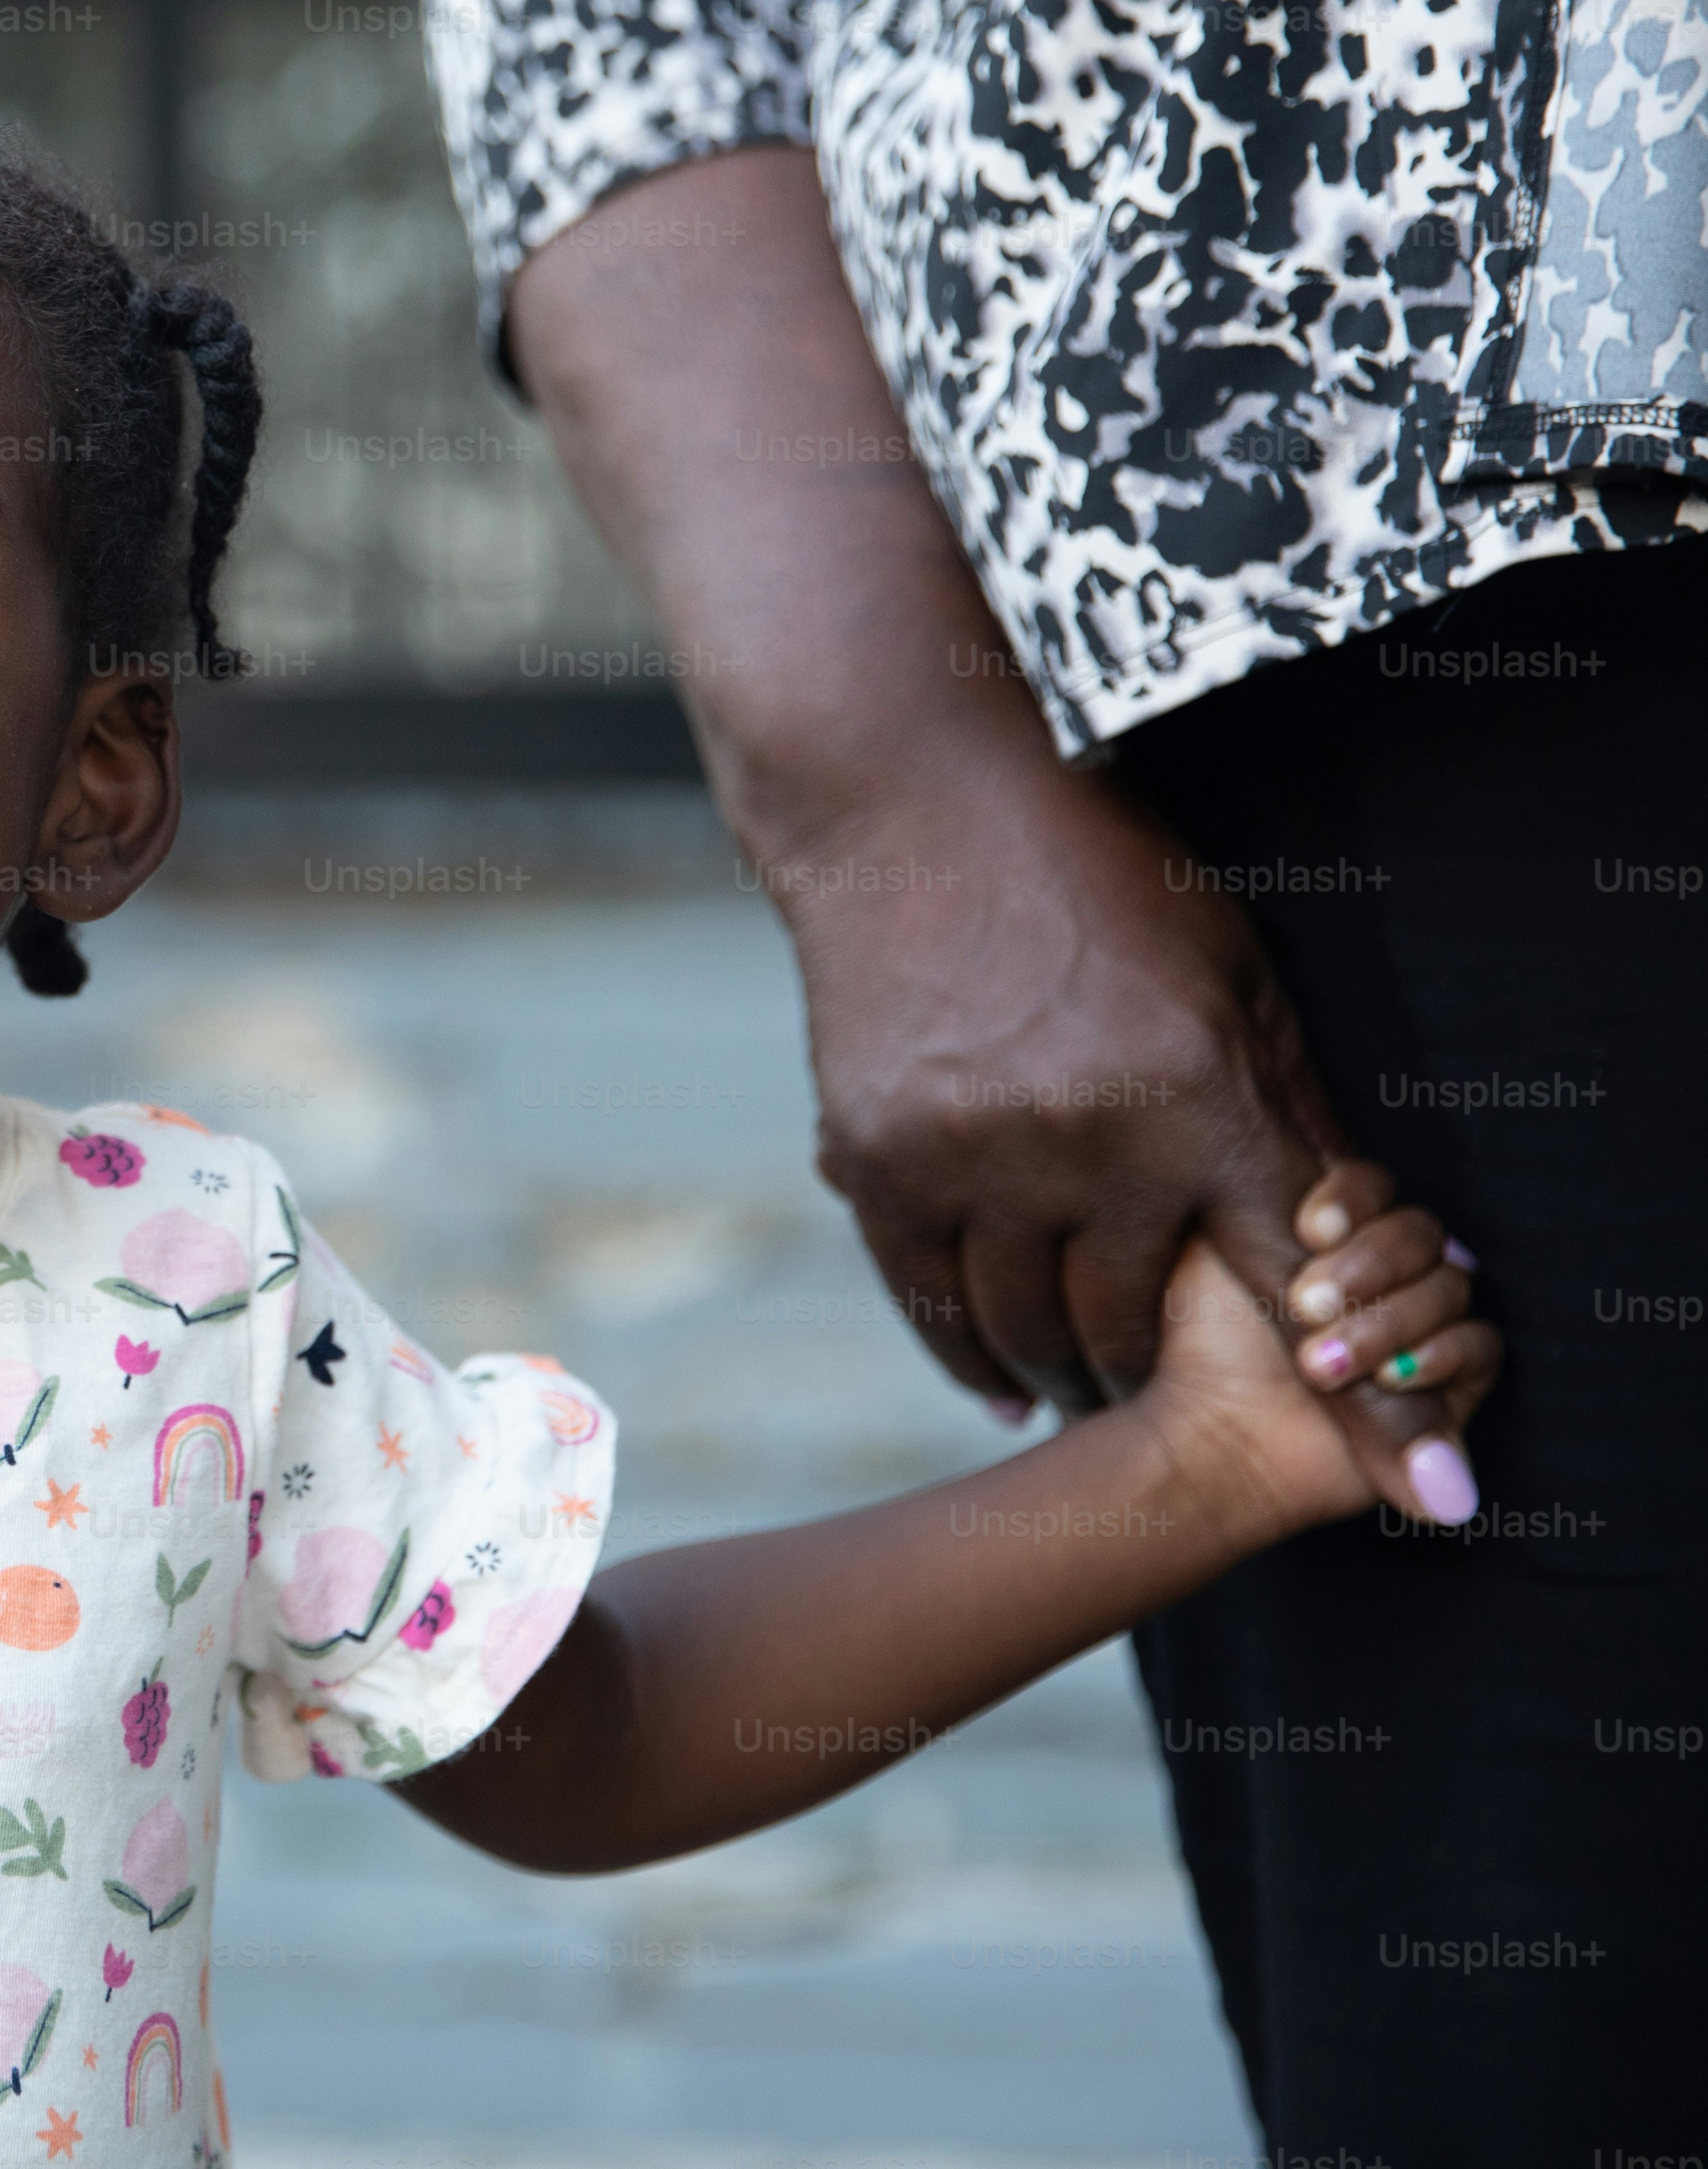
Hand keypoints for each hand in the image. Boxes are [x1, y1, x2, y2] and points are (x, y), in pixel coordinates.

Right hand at [767, 750, 1473, 1514]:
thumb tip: (1356, 1235)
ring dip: (1059, 1374)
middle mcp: (1090, 1145)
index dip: (1349, 1390)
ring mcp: (973, 1156)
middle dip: (1153, 1376)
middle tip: (1163, 1396)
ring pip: (1024, 1325)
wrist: (916, 806)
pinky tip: (996, 1384)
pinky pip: (925, 1295)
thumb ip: (1286, 1111)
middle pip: (1132, 1325)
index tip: (1398, 1473)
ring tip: (1079, 1390)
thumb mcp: (1234, 978)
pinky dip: (963, 1354)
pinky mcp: (881, 1157)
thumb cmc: (1100, 880)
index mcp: (1199, 1099)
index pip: (1289, 1281)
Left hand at [1142, 1208, 1496, 1538]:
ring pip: (1452, 1286)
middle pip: (1422, 1232)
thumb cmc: (1198, 1338)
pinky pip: (1482, 1346)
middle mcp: (1381, 1271)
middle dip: (1366, 1266)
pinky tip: (1386, 1378)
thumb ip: (1263, 1191)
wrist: (1207, 1432)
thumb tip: (1293, 1135)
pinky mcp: (1448, 1383)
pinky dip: (1437, 1355)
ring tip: (1318, 1363)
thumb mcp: (1216, 1246)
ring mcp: (1417, 1324)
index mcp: (1329, 1229)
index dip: (1353, 1199)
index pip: (1374, 1185)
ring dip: (1386, 1322)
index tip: (1306, 1228)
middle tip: (1304, 1305)